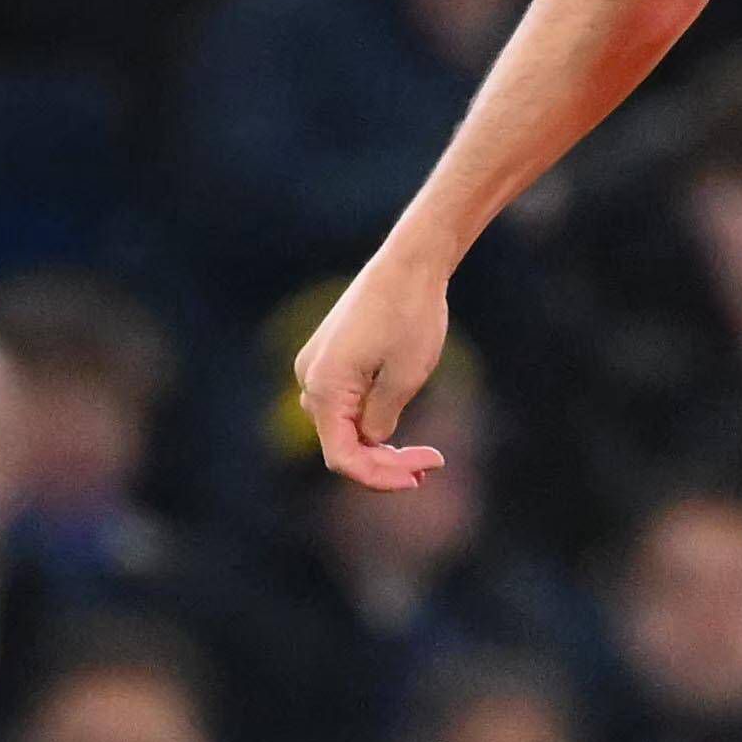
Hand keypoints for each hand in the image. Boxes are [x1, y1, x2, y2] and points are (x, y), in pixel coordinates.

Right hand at [294, 251, 459, 488]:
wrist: (409, 264)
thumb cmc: (410, 316)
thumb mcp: (404, 379)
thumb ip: (381, 420)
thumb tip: (370, 441)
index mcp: (323, 387)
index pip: (342, 457)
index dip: (379, 477)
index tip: (419, 477)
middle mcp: (309, 379)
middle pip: (341, 443)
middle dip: (385, 462)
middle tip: (432, 464)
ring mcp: (317, 367)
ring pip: (343, 426)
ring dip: (379, 446)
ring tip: (422, 458)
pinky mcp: (330, 357)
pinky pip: (344, 403)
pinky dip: (372, 421)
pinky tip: (400, 432)